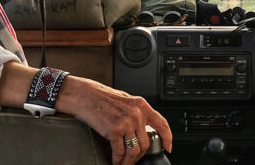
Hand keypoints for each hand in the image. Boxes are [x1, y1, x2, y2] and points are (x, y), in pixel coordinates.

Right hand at [58, 77, 172, 164]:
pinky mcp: (114, 130)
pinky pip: (120, 151)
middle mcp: (137, 114)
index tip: (168, 147)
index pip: (161, 124)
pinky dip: (118, 159)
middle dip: (140, 155)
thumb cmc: (103, 97)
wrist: (86, 96)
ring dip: (129, 161)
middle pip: (146, 143)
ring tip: (124, 163)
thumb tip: (142, 129)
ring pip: (134, 150)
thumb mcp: (126, 100)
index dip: (167, 138)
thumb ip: (136, 113)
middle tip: (134, 159)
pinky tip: (116, 160)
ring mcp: (126, 123)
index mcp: (142, 106)